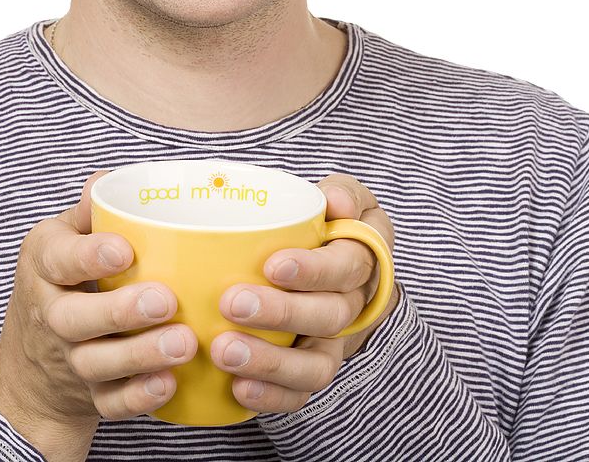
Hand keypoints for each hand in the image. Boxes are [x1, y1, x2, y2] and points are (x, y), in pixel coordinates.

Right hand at [0, 171, 197, 460]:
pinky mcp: (89, 395)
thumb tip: (106, 179)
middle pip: (75, 318)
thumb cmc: (62, 284)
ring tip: (185, 343)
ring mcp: (69, 360)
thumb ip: (89, 213)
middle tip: (166, 300)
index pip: (57, 260)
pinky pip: (110, 403)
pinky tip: (170, 382)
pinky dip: (139, 397)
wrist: (30, 368)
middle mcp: (51, 314)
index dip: (89, 256)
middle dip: (121, 311)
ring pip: (97, 363)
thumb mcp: (62, 242)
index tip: (125, 250)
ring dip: (140, 356)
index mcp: (44, 266)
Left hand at [210, 173, 397, 413]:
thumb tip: (335, 203)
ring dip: (271, 362)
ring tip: (225, 352)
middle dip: (282, 314)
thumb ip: (341, 193)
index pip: (349, 266)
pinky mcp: (309, 369)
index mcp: (363, 256)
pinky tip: (238, 388)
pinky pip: (300, 395)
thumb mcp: (340, 197)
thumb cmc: (322, 225)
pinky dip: (271, 396)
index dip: (314, 270)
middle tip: (233, 304)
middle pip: (330, 317)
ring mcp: (333, 343)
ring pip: (317, 366)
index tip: (273, 265)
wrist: (321, 264)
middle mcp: (354, 304)